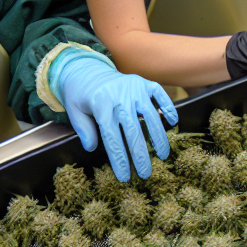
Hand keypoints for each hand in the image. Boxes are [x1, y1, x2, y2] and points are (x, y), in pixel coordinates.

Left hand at [51, 48, 177, 181]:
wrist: (87, 70)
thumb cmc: (80, 96)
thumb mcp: (73, 110)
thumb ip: (82, 129)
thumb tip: (91, 148)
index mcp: (101, 105)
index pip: (112, 137)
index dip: (119, 158)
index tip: (124, 176)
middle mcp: (120, 96)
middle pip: (133, 130)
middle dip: (141, 155)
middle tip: (145, 174)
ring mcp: (134, 88)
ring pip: (151, 115)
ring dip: (158, 137)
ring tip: (162, 155)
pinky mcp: (144, 82)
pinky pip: (159, 94)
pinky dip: (168, 107)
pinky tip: (172, 123)